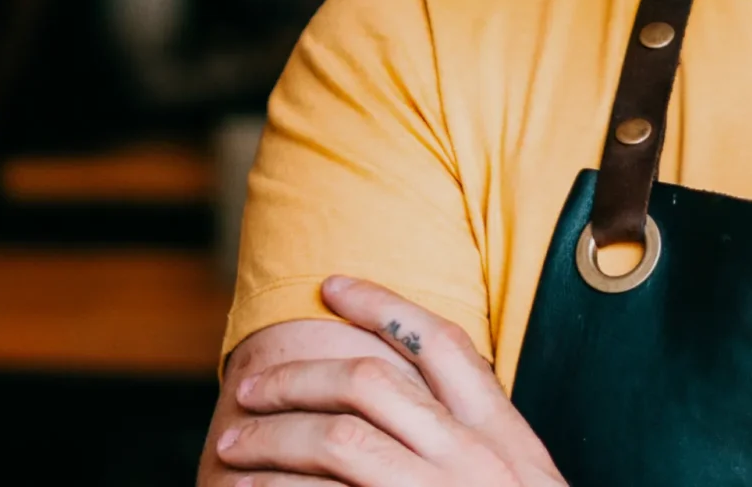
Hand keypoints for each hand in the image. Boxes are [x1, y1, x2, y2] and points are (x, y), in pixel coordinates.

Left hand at [202, 276, 565, 486]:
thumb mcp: (520, 484)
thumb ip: (477, 443)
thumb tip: (403, 404)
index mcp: (505, 436)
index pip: (441, 343)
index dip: (382, 303)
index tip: (332, 285)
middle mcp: (473, 458)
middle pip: (370, 384)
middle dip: (297, 377)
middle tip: (250, 387)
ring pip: (336, 440)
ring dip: (271, 439)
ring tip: (231, 449)